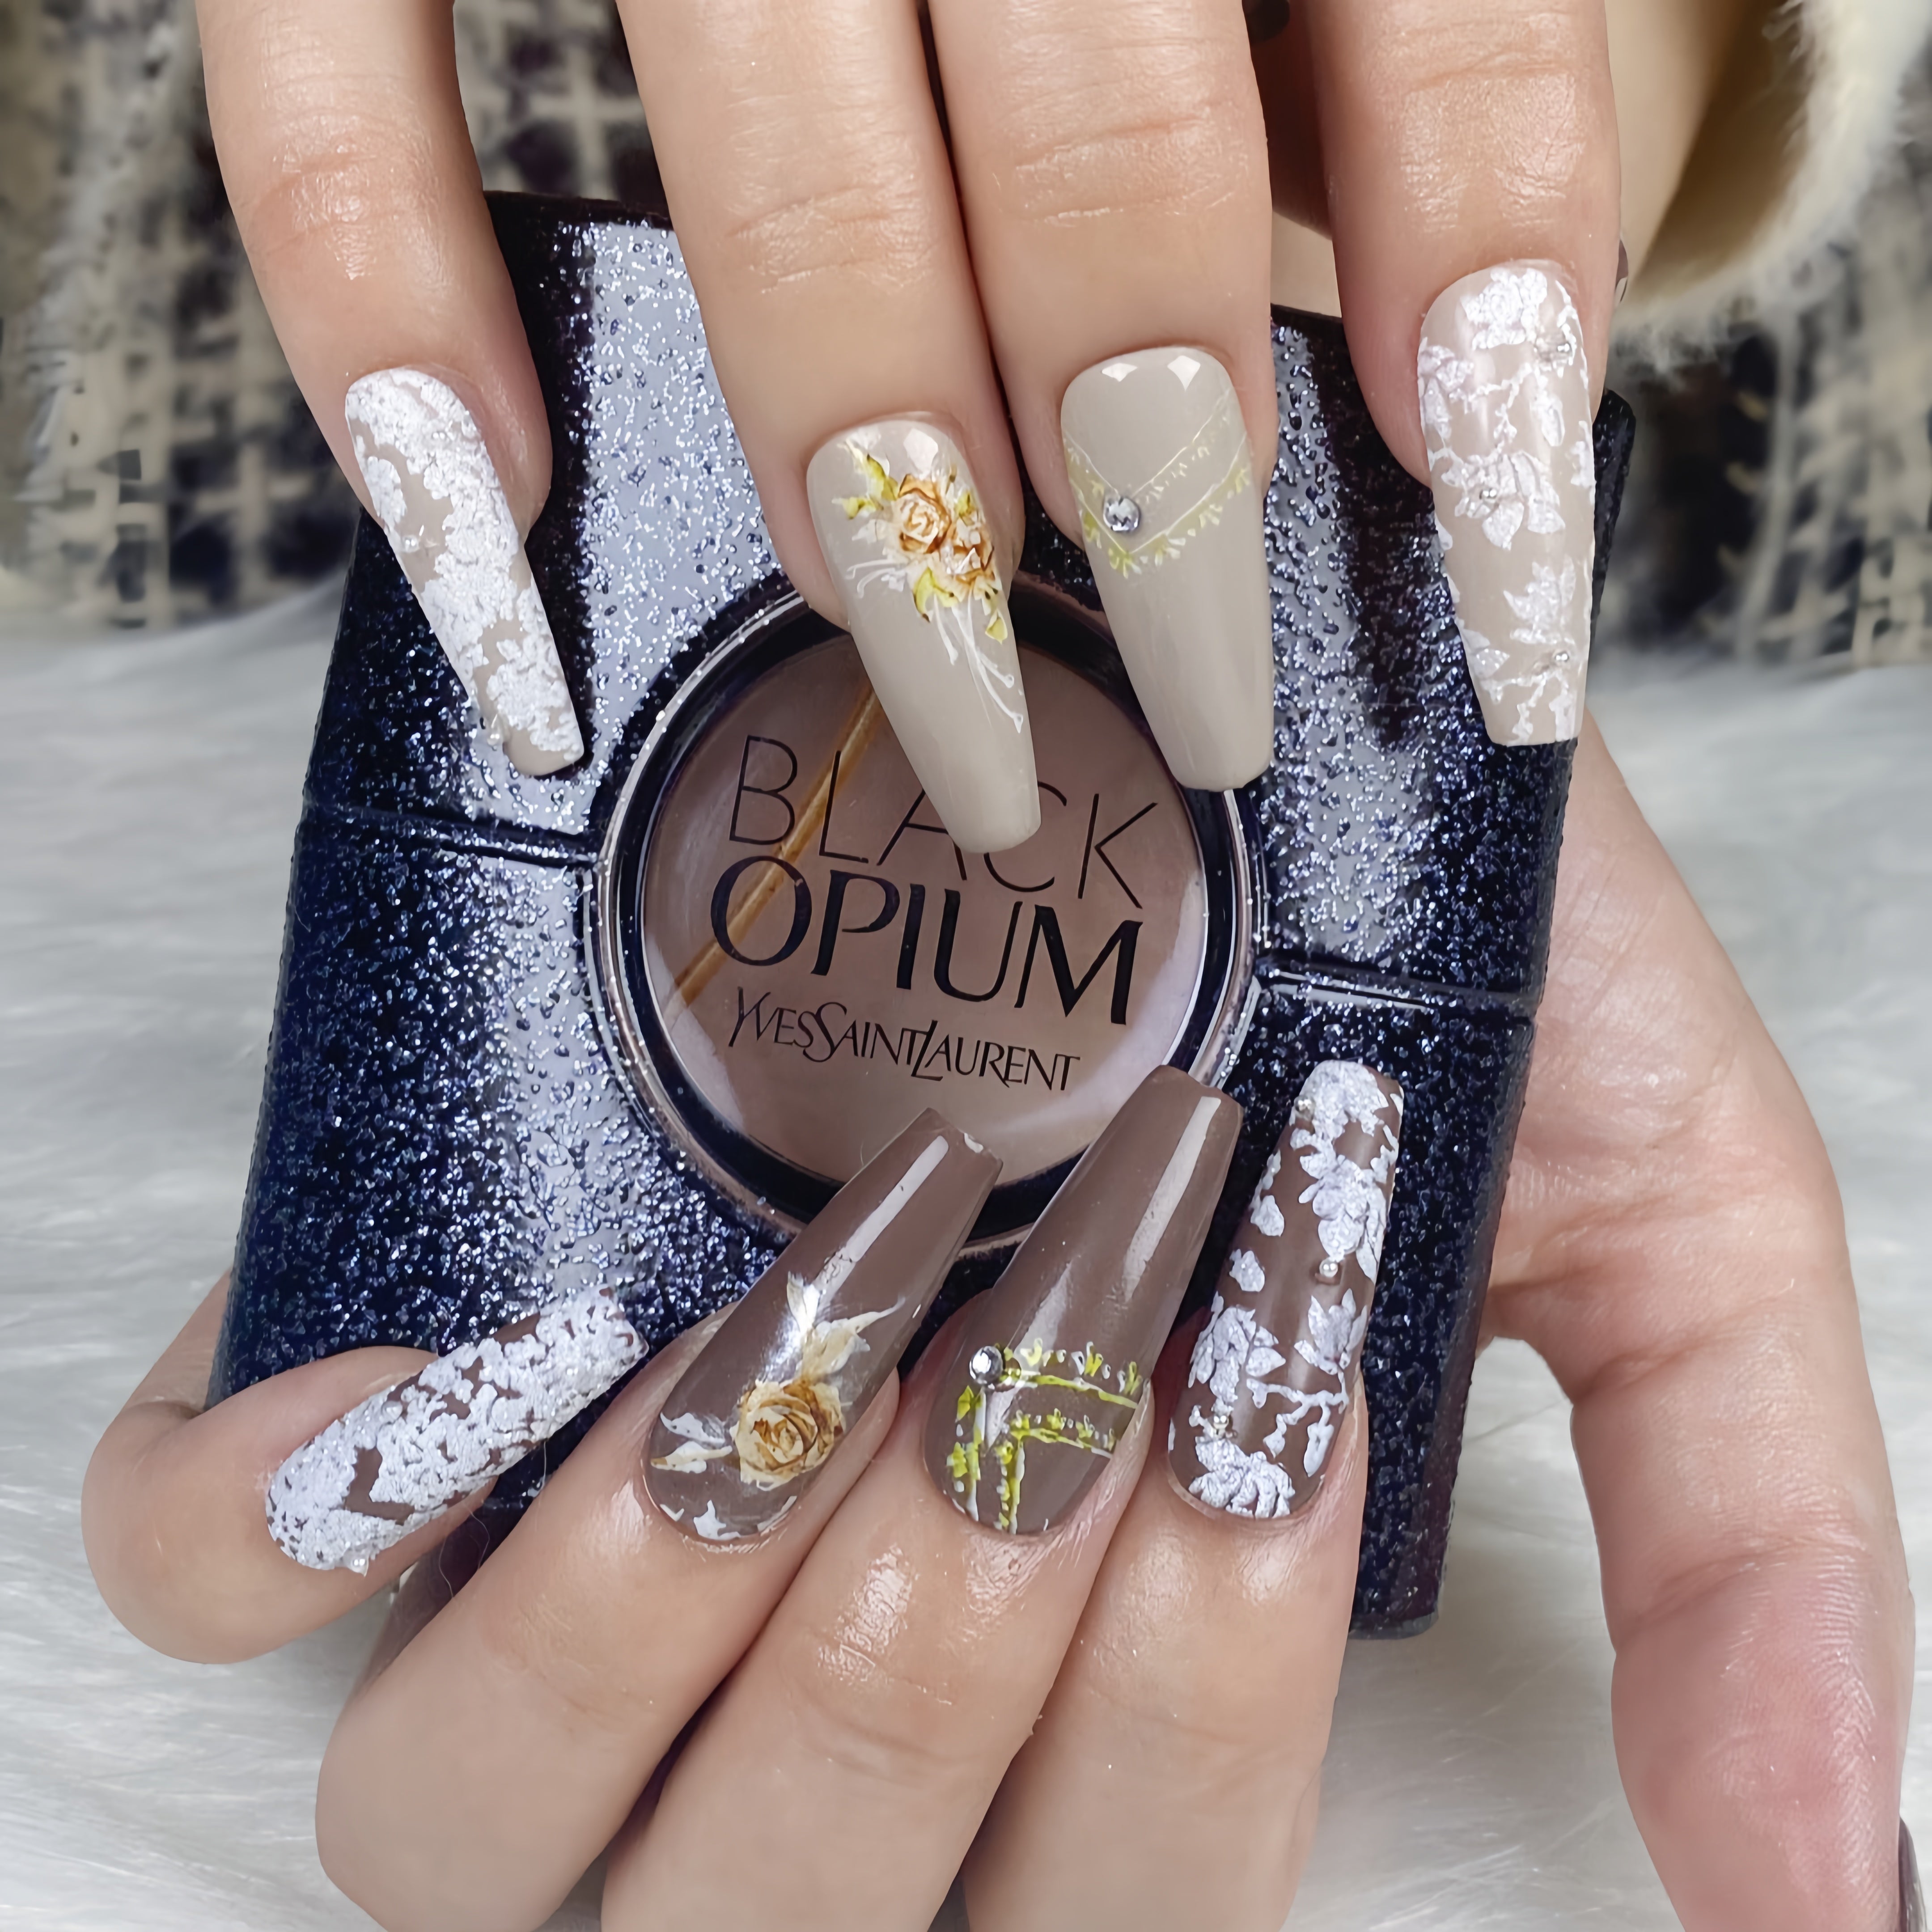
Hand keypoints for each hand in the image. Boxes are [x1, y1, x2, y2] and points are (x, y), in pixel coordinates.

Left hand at [84, 715, 1913, 1929]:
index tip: (1246, 1378)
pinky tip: (485, 1348)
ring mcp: (541, 1513)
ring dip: (646, 1617)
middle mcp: (794, 1637)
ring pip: (467, 1821)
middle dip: (935, 1649)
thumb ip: (1732, 1540)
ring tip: (813, 1316)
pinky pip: (211, 1570)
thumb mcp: (1631, 1203)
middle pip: (769, 1915)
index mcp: (1087, 1646)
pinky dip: (302, 1513)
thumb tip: (1829, 1912)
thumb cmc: (1405, 919)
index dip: (1174, 1718)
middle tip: (1053, 1302)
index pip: (1088, 1903)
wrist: (1185, 661)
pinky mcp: (378, 1337)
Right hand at [192, 0, 1734, 831]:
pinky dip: (391, 317)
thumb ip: (1375, 111)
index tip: (1509, 619)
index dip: (1496, 304)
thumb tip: (1457, 470)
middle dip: (1165, 456)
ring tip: (940, 680)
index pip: (1440, 19)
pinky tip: (503, 558)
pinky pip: (322, 82)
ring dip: (855, 434)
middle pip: (1100, 119)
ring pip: (762, 143)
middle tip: (1209, 702)